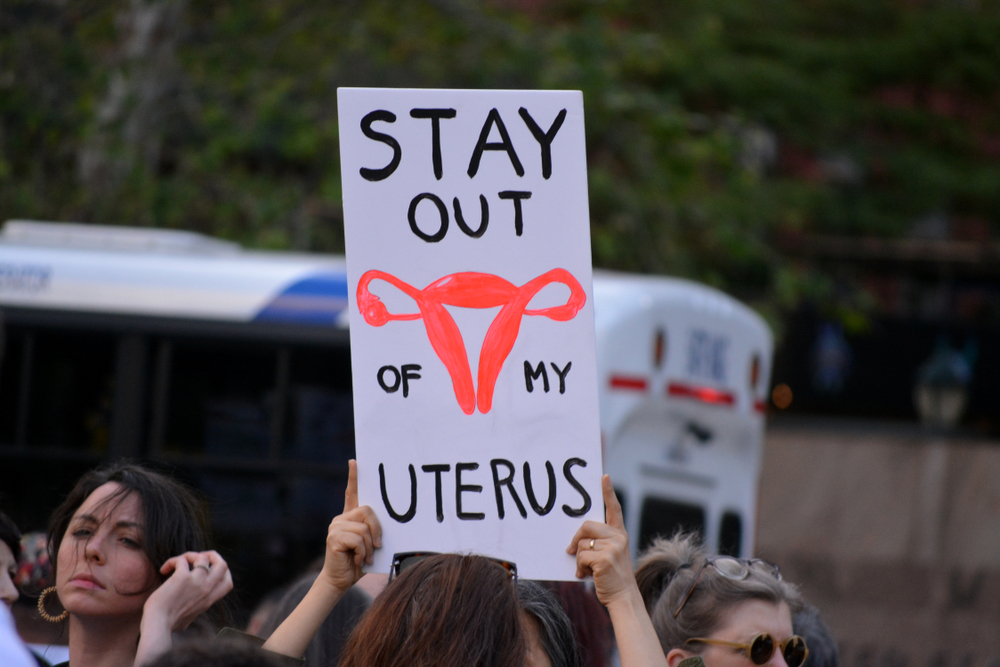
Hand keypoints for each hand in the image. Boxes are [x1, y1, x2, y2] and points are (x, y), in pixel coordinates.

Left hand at [142, 550, 232, 631]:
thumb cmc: (167, 625)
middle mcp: (206, 590)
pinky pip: (182, 560)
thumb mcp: (189, 618)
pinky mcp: (182, 578)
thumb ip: (194, 610)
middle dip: (212, 556)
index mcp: (209, 600)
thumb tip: (189, 614)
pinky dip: (172, 561)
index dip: (221, 572)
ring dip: (190, 556)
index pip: (228, 582)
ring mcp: (196, 582)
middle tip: (196, 559)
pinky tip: (164, 570)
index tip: (208, 569)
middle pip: (223, 565)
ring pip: (202, 557)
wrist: (157, 626)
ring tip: (177, 564)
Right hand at [317, 460, 382, 593]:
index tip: (354, 461)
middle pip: (367, 510)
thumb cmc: (358, 563)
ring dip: (369, 547)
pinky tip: (356, 560)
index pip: (351, 493)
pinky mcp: (334, 537)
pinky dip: (362, 552)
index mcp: (349, 518)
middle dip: (377, 529)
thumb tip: (388, 524)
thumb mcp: (369, 544)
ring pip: (364, 528)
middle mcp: (341, 519)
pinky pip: (358, 539)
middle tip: (377, 546)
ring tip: (363, 557)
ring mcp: (336, 527)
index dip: (353, 477)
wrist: (340, 581)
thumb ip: (373, 530)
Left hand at [566, 474, 634, 607]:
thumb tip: (576, 542)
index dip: (608, 492)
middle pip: (586, 526)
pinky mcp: (604, 558)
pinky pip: (581, 557)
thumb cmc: (612, 577)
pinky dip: (580, 568)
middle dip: (576, 539)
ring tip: (589, 570)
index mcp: (620, 534)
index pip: (614, 508)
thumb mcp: (610, 555)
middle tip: (571, 551)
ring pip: (581, 544)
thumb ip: (599, 543)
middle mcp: (618, 537)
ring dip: (579, 560)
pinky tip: (588, 576)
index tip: (604, 476)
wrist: (623, 597)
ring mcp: (612, 547)